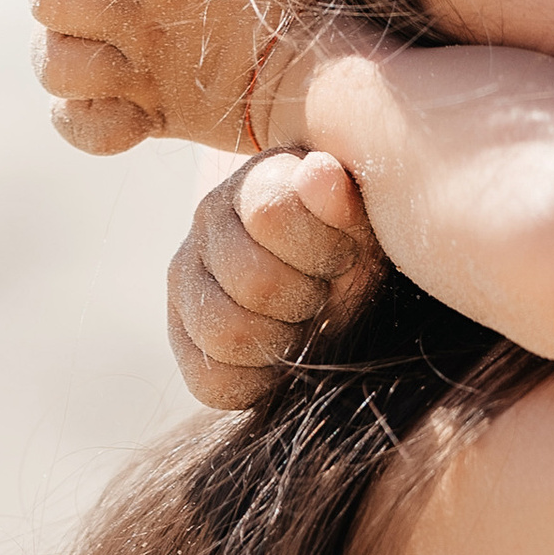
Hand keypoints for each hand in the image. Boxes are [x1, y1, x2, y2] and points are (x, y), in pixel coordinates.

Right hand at [168, 151, 386, 409]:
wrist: (349, 296)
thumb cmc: (360, 254)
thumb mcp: (368, 222)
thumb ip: (343, 197)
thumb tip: (319, 173)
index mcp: (256, 183)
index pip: (270, 212)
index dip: (322, 248)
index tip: (346, 255)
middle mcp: (209, 223)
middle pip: (254, 282)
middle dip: (306, 298)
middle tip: (325, 296)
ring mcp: (187, 281)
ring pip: (226, 332)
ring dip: (281, 341)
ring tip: (303, 325)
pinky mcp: (185, 340)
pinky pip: (212, 380)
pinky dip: (256, 382)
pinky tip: (280, 360)